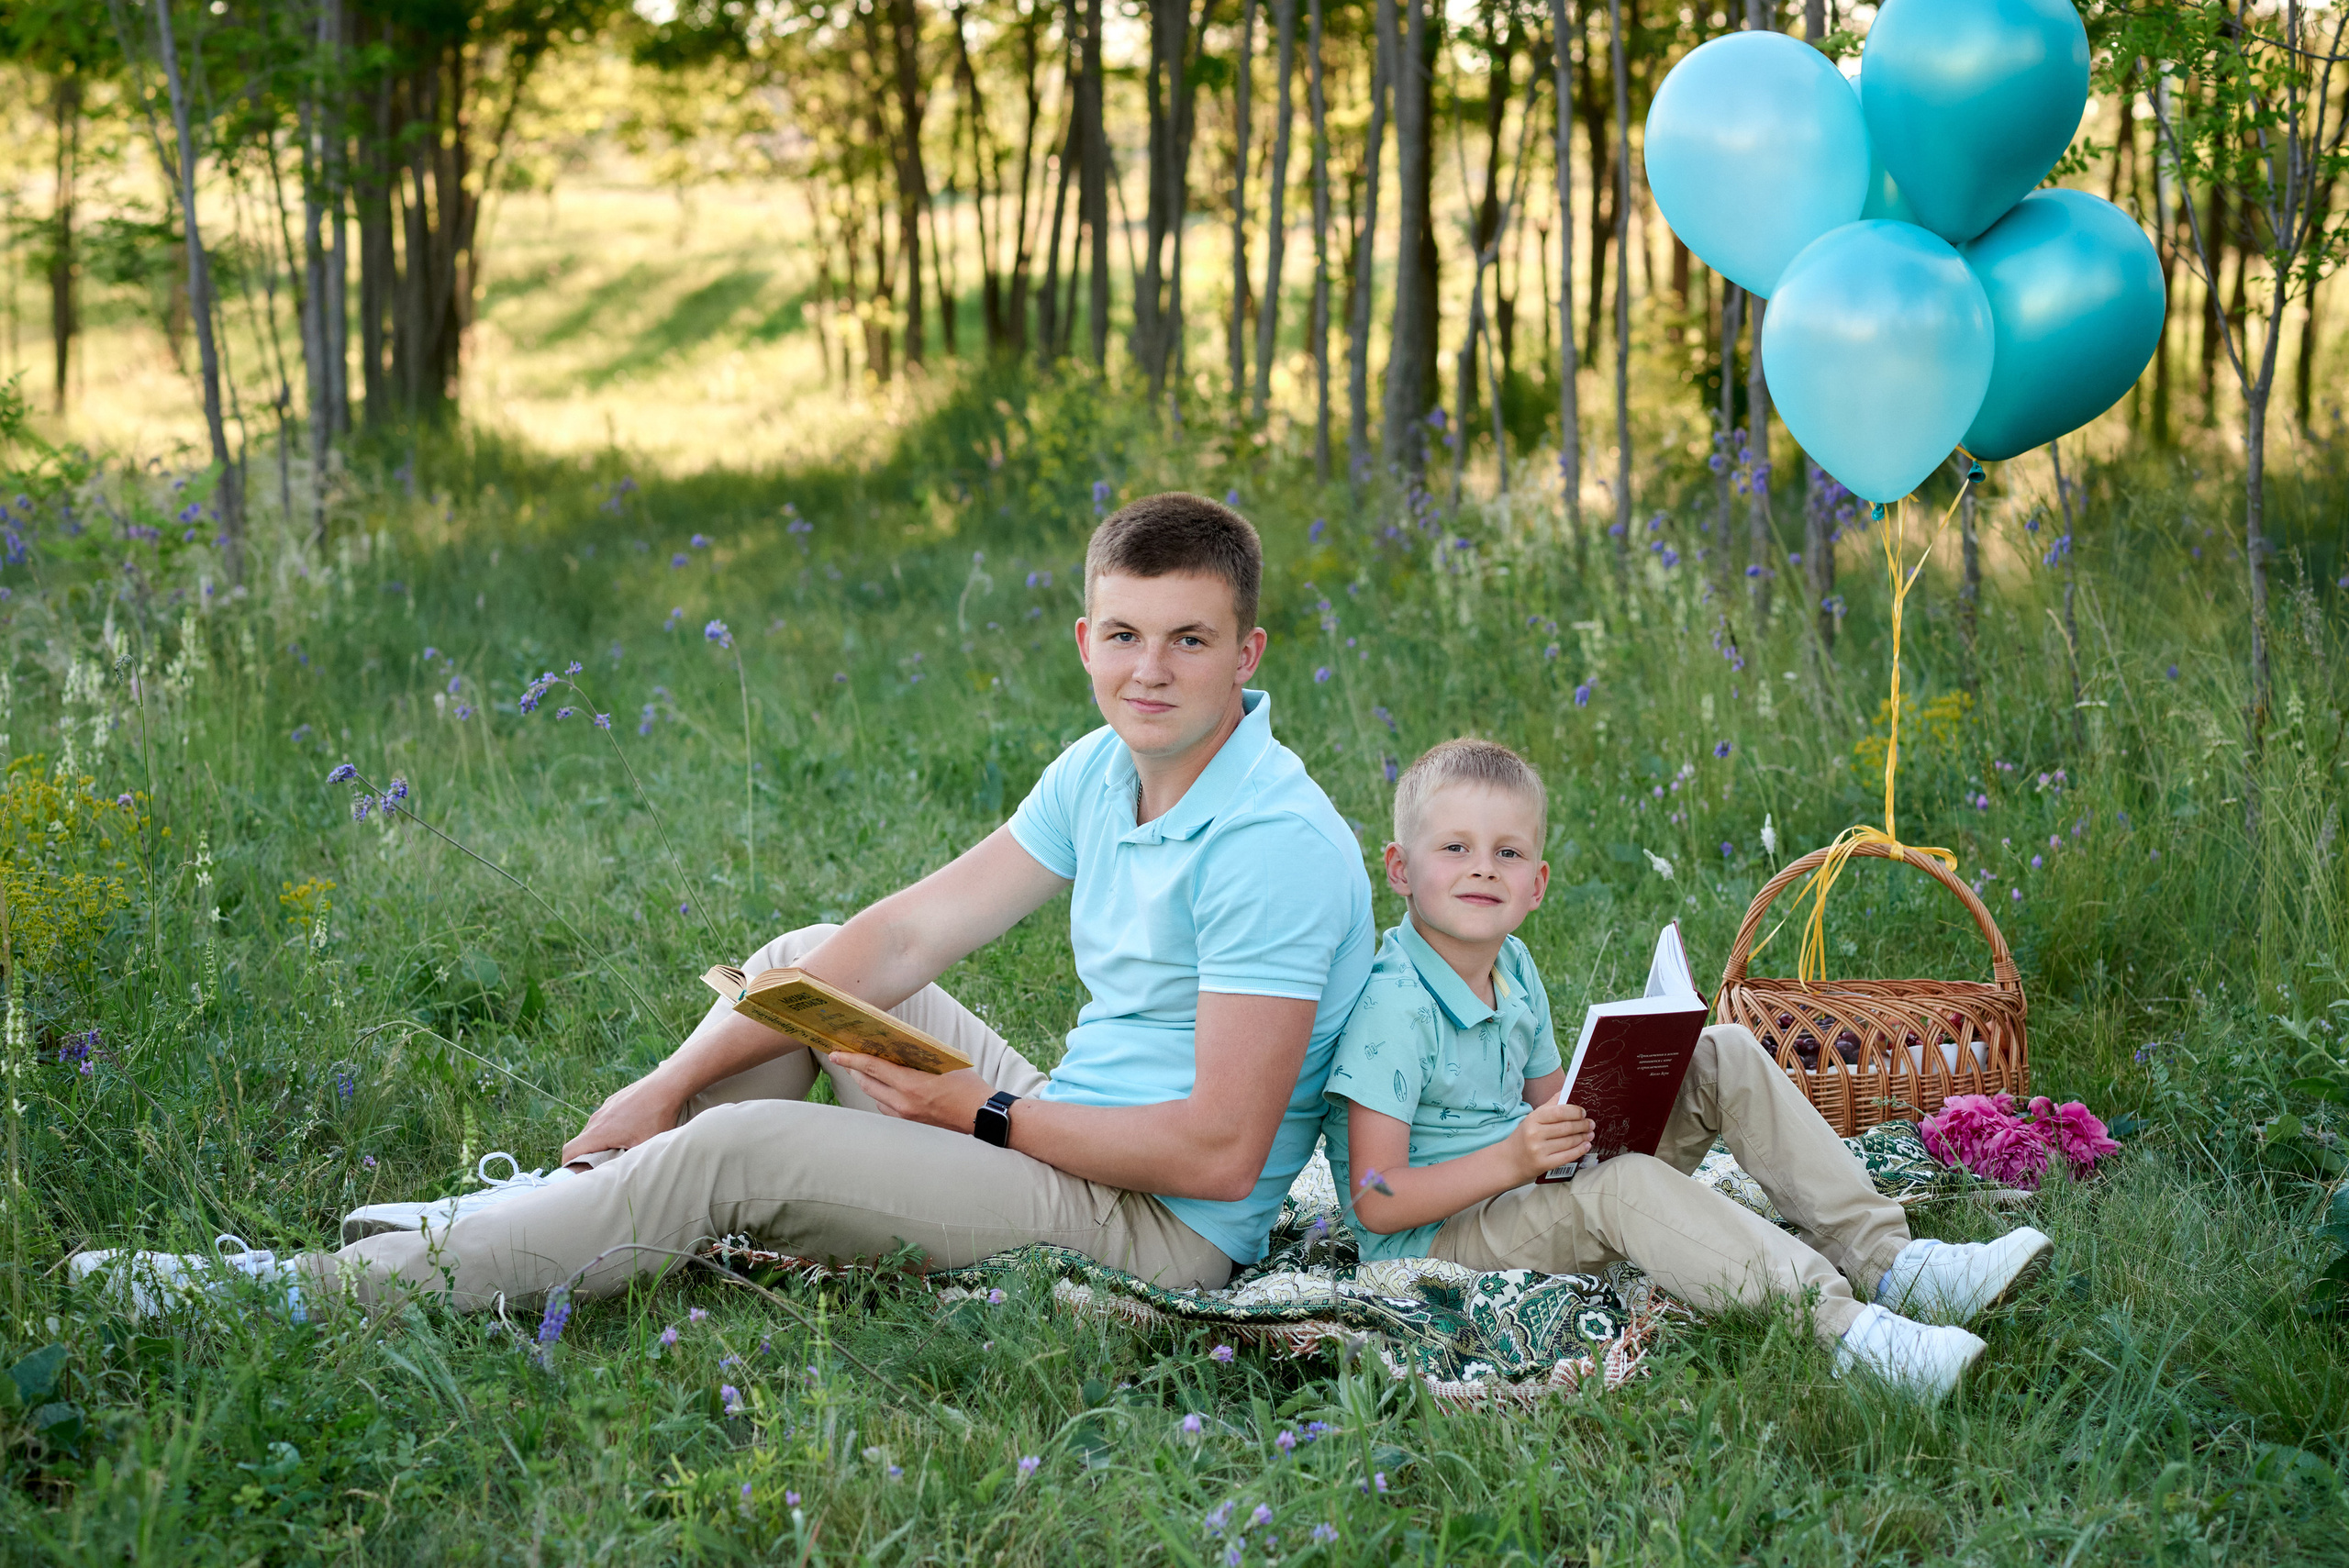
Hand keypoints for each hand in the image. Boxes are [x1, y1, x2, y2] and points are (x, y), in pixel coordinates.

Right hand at [561, 1073, 686, 1163]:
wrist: (666, 1085)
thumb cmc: (657, 1117)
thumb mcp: (643, 1147)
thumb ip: (626, 1163)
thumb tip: (618, 1178)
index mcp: (599, 1132)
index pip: (569, 1152)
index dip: (569, 1167)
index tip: (582, 1175)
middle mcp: (597, 1119)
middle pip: (581, 1143)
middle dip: (587, 1158)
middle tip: (603, 1168)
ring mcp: (605, 1108)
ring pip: (594, 1131)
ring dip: (600, 1144)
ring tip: (619, 1151)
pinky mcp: (614, 1101)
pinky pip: (605, 1120)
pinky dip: (610, 1131)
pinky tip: (630, 1133)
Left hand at [830, 1055, 997, 1135]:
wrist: (982, 1115)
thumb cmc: (968, 1087)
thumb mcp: (944, 1064)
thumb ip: (918, 1058)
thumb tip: (898, 1048)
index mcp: (911, 1084)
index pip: (872, 1067)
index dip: (851, 1059)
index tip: (836, 1053)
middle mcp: (903, 1102)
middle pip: (867, 1084)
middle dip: (853, 1070)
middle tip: (844, 1058)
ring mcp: (906, 1115)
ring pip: (874, 1097)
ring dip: (867, 1083)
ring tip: (865, 1070)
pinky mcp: (910, 1124)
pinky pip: (886, 1108)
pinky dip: (881, 1096)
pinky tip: (886, 1088)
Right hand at [1512, 1100, 1596, 1180]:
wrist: (1509, 1161)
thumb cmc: (1524, 1137)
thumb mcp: (1532, 1119)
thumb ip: (1550, 1105)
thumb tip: (1566, 1090)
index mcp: (1533, 1119)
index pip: (1559, 1112)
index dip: (1574, 1112)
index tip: (1583, 1113)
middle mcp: (1535, 1134)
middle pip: (1566, 1127)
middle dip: (1582, 1125)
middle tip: (1591, 1124)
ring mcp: (1539, 1150)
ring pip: (1569, 1142)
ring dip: (1583, 1137)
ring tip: (1590, 1134)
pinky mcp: (1544, 1164)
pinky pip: (1567, 1156)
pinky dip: (1579, 1150)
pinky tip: (1586, 1146)